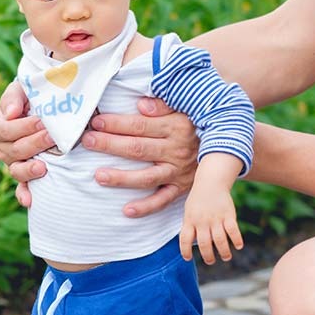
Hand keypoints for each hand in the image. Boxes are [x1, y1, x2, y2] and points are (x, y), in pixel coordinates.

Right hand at [0, 82, 52, 206]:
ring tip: (43, 167)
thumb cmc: (32, 96)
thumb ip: (13, 97)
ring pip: (15, 170)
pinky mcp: (28, 172)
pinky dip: (24, 194)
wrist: (45, 106)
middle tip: (53, 136)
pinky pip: (21, 187)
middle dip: (34, 144)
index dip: (22, 127)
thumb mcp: (21, 89)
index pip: (5, 131)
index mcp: (0, 127)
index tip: (42, 121)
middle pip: (13, 150)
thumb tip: (10, 113)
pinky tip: (29, 200)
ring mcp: (16, 162)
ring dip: (28, 170)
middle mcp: (5, 147)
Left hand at [80, 97, 197, 217]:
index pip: (140, 126)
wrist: (227, 147)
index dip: (117, 124)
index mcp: (175, 127)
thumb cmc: (194, 125)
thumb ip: (163, 105)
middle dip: (110, 145)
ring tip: (98, 176)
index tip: (96, 122)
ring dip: (122, 178)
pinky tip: (126, 210)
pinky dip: (145, 207)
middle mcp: (176, 151)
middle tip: (87, 142)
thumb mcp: (184, 109)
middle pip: (138, 149)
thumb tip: (141, 104)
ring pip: (147, 177)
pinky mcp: (181, 189)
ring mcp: (178, 172)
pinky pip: (163, 201)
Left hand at [180, 181, 243, 264]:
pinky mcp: (228, 215)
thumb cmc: (198, 200)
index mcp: (190, 220)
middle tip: (210, 261)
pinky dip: (237, 240)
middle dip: (208, 256)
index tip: (188, 258)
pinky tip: (238, 246)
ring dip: (223, 252)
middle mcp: (202, 221)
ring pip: (220, 240)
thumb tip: (189, 245)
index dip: (185, 251)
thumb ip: (189, 227)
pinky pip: (233, 230)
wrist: (210, 183)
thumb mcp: (188, 212)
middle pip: (204, 244)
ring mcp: (216, 218)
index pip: (184, 239)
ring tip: (226, 257)